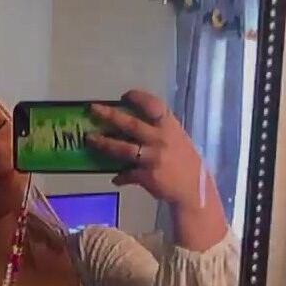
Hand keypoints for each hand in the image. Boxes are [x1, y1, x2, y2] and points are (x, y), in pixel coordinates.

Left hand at [85, 90, 213, 209]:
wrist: (195, 189)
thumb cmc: (186, 162)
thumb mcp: (177, 140)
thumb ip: (158, 131)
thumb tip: (134, 126)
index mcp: (170, 127)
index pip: (154, 106)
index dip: (139, 98)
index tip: (123, 95)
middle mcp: (161, 139)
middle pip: (132, 125)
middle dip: (110, 115)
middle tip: (93, 109)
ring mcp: (153, 158)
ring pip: (123, 148)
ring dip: (104, 143)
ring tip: (90, 139)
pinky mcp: (147, 176)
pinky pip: (128, 174)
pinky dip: (120, 176)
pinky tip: (115, 178)